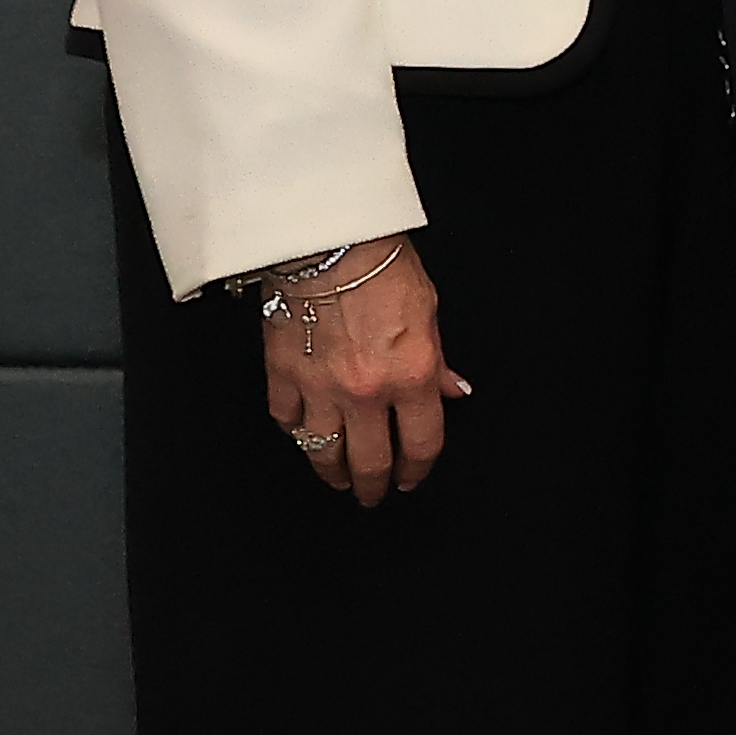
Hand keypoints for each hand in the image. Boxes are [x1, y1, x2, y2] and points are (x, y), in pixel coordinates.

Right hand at [251, 235, 462, 504]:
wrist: (325, 240)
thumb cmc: (379, 263)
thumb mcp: (429, 311)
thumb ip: (438, 360)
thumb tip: (453, 390)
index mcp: (411, 376)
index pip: (420, 443)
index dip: (418, 469)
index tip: (412, 478)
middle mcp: (365, 392)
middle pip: (370, 461)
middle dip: (374, 485)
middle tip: (373, 495)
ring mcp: (320, 388)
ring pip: (322, 451)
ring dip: (332, 472)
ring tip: (338, 479)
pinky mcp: (281, 375)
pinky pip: (286, 420)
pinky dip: (294, 430)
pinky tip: (302, 433)